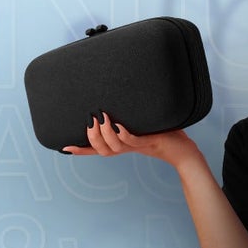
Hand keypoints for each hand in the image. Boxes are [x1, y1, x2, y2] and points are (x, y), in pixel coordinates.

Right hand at [63, 111, 199, 165]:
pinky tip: (119, 124)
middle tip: (89, 121)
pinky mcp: (149, 141)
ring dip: (105, 133)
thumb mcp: (142, 123)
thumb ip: (129, 115)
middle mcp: (127, 147)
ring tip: (101, 118)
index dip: (81, 150)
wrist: (183, 149)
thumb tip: (117, 98)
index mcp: (122, 144)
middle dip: (91, 137)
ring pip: (113, 147)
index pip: (97, 149)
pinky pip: (132, 141)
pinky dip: (123, 133)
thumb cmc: (164, 134)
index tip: (64, 147)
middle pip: (101, 150)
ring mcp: (137, 145)